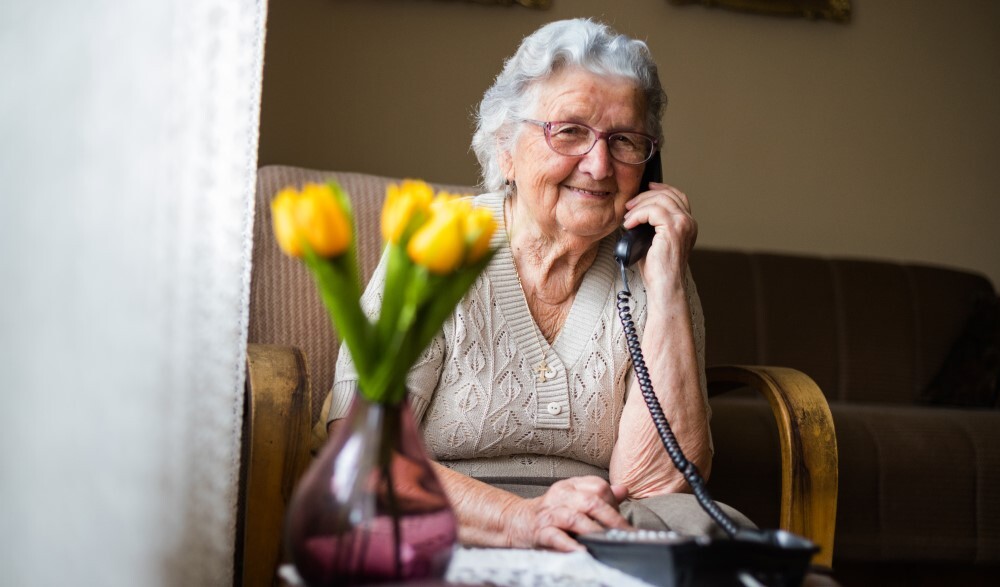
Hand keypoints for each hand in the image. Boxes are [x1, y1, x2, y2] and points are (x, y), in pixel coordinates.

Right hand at [503, 476, 630, 551]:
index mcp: (571, 486)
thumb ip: (597, 495)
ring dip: (594, 531)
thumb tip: (623, 490)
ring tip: (608, 541)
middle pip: (591, 501)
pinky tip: (582, 550)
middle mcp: (561, 495)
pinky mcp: (540, 531)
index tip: (621, 520)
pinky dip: (570, 544)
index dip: (613, 502)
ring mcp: (550, 513)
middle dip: (611, 518)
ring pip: (575, 518)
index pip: (599, 487)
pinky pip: (556, 536)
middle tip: (625, 533)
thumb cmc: (549, 511)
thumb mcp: (573, 498)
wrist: (515, 520)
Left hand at [622, 182, 697, 286]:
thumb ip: (653, 225)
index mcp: (688, 225)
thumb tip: (635, 212)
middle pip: (668, 194)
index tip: (646, 188)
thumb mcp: (655, 242)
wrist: (665, 287)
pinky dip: (638, 214)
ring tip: (627, 217)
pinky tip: (629, 224)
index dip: (661, 188)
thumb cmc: (658, 270)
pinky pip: (653, 210)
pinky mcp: (673, 229)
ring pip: (660, 199)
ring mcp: (683, 224)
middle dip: (645, 196)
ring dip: (639, 205)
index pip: (678, 196)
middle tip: (629, 205)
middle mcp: (689, 222)